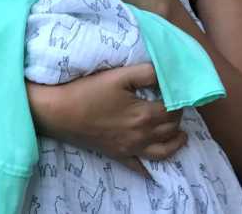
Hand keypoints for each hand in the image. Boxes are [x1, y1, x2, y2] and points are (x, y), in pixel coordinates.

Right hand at [28, 64, 185, 168]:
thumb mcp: (118, 75)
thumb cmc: (88, 91)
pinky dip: (150, 168)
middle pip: (170, 129)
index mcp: (145, 115)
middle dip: (178, 117)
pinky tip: (154, 167)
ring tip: (181, 134)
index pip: (174, 110)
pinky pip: (139, 166)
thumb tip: (167, 73)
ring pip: (163, 151)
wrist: (60, 113)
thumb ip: (146, 73)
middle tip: (176, 105)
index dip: (180, 100)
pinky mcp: (118, 154)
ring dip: (175, 143)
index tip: (179, 91)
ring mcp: (131, 148)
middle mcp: (142, 136)